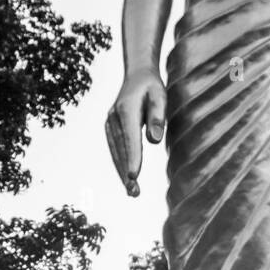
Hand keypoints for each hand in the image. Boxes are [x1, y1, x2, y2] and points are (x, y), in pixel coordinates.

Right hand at [105, 67, 166, 197]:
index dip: (132, 157)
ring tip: (132, 192)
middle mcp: (114, 118)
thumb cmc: (152, 87)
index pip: (130, 138)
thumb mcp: (160, 96)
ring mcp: (109, 123)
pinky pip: (114, 149)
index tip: (134, 175)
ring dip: (122, 172)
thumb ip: (157, 116)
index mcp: (126, 109)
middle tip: (134, 193)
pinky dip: (120, 164)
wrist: (137, 76)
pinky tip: (126, 178)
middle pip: (120, 149)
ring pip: (115, 152)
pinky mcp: (110, 128)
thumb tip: (154, 140)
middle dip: (126, 172)